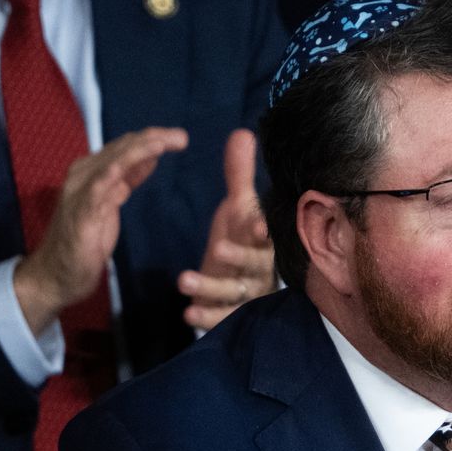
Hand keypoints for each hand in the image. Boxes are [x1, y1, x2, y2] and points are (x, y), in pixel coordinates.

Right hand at [13, 127, 189, 333]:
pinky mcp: (80, 212)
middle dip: (153, 139)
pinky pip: (98, 187)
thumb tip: (150, 158)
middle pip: (122, 149)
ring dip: (139, 149)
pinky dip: (115, 171)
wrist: (56, 274)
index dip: (152, 139)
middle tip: (182, 136)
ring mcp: (80, 192)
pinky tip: (133, 163)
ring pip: (113, 161)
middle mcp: (84, 175)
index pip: (125, 147)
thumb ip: (127, 180)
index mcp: (92, 172)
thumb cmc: (84, 240)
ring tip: (164, 142)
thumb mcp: (112, 204)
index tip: (179, 137)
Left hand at [178, 128, 274, 330]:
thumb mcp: (238, 208)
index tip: (258, 224)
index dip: (264, 229)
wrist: (236, 280)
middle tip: (218, 248)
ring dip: (210, 287)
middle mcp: (261, 268)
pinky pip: (223, 317)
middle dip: (238, 257)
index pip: (268, 233)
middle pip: (255, 264)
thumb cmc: (240, 240)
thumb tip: (242, 133)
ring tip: (183, 280)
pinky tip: (188, 312)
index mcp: (263, 240)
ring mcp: (247, 293)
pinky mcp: (232, 313)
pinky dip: (207, 316)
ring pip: (234, 292)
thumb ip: (239, 174)